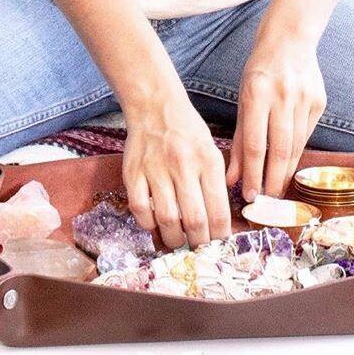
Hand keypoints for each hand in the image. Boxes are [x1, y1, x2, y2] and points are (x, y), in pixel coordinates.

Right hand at [122, 91, 232, 250]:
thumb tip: (219, 224)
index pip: (219, 210)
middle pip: (195, 220)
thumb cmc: (187, 132)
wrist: (155, 106)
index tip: (218, 243)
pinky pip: (140, 210)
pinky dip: (149, 224)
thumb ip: (216, 184)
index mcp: (207, 160)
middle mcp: (183, 165)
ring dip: (175, 239)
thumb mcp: (211, 150)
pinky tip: (156, 224)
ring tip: (178, 241)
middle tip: (199, 248)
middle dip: (199, 243)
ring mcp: (156, 169)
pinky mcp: (133, 172)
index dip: (220, 236)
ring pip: (167, 220)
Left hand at [226, 28, 326, 200]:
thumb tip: (232, 178)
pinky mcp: (319, 102)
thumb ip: (239, 140)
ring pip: (296, 145)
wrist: (290, 39)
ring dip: (286, 171)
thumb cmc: (260, 70)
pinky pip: (306, 134)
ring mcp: (303, 99)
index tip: (250, 195)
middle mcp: (282, 96)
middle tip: (267, 202)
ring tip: (277, 190)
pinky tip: (289, 164)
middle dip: (272, 180)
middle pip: (279, 149)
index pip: (256, 144)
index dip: (252, 173)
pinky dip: (297, 152)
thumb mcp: (243, 98)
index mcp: (257, 93)